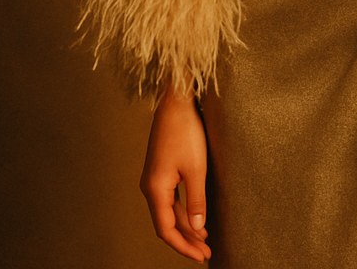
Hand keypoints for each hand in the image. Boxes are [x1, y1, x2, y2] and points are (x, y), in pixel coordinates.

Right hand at [140, 89, 211, 262]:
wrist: (175, 103)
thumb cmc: (185, 132)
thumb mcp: (196, 168)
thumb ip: (196, 200)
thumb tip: (198, 227)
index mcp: (155, 189)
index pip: (166, 230)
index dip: (183, 246)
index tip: (201, 256)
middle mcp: (150, 187)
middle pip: (167, 223)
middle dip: (187, 239)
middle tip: (207, 252)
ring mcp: (154, 179)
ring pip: (169, 211)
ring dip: (186, 225)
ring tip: (205, 239)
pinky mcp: (161, 170)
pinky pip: (170, 199)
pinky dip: (183, 210)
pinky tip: (196, 215)